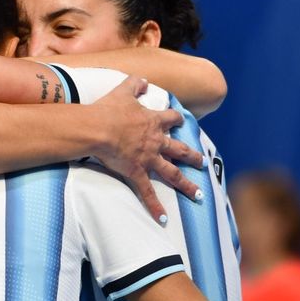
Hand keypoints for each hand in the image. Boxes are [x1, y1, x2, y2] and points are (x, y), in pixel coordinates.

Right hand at [89, 77, 204, 223]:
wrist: (98, 128)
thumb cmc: (108, 109)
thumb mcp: (122, 91)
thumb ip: (135, 84)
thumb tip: (144, 81)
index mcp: (152, 122)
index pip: (170, 118)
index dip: (176, 119)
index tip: (181, 119)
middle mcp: (156, 142)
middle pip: (180, 149)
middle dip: (192, 156)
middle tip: (202, 162)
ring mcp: (148, 159)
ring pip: (172, 174)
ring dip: (186, 185)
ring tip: (198, 194)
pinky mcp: (137, 173)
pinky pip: (148, 193)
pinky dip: (156, 207)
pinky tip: (164, 219)